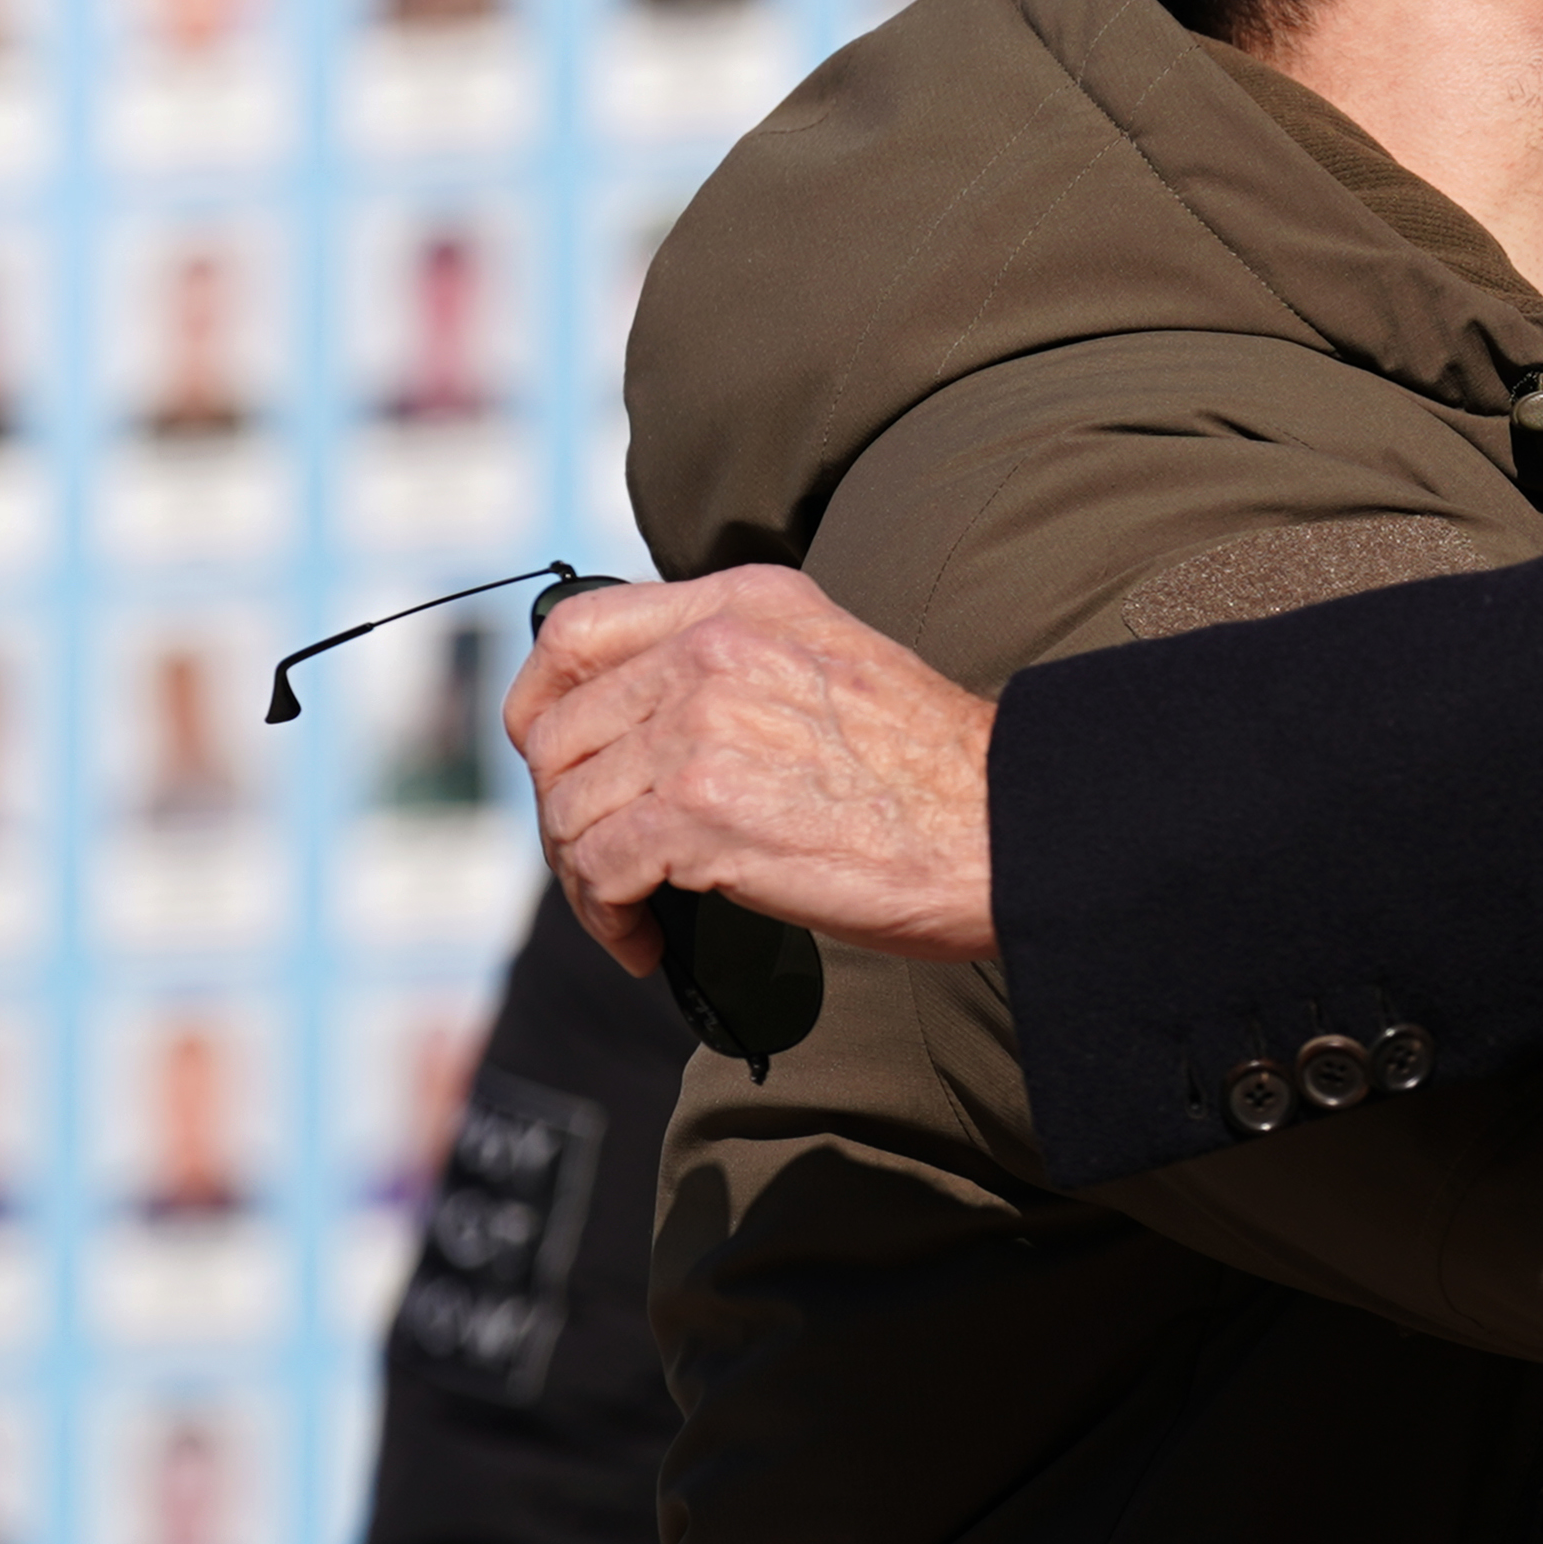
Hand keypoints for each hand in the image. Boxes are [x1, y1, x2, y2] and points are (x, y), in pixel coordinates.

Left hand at [503, 565, 1000, 973]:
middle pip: (558, 732)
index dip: (540, 704)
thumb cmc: (931, 771)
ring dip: (585, 877)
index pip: (577, 631)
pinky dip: (608, 920)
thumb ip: (740, 660)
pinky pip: (598, 870)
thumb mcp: (833, 662)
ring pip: (569, 806)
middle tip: (605, 863)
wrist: (1002, 825)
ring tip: (632, 911)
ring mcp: (704, 725)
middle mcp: (715, 648)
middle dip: (564, 812)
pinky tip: (647, 940)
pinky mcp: (702, 811)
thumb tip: (639, 717)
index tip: (555, 761)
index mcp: (747, 603)